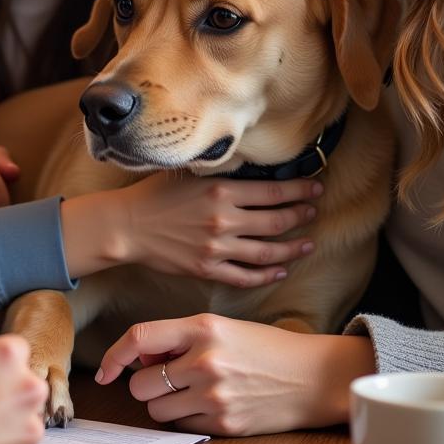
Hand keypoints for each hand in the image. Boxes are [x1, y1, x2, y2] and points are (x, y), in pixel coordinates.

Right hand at [63, 174, 320, 285]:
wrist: (127, 225)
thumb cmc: (156, 194)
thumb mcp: (190, 171)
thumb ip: (221, 171)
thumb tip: (251, 166)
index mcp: (222, 190)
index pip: (273, 191)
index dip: (299, 190)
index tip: (315, 188)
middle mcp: (224, 219)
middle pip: (276, 221)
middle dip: (301, 216)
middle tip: (314, 212)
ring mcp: (217, 247)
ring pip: (267, 252)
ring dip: (292, 249)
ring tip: (308, 244)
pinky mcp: (208, 269)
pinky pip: (245, 276)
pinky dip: (267, 275)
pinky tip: (280, 270)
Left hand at [95, 315, 374, 435]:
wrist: (313, 376)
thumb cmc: (265, 347)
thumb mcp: (222, 328)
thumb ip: (180, 338)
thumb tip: (138, 359)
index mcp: (203, 328)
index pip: (140, 337)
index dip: (113, 355)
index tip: (104, 370)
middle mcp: (205, 360)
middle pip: (140, 383)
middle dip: (146, 383)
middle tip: (167, 376)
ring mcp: (214, 395)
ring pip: (156, 409)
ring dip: (164, 403)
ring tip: (191, 390)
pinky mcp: (224, 424)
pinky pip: (181, 427)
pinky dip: (186, 418)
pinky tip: (210, 405)